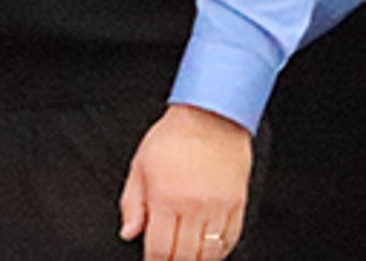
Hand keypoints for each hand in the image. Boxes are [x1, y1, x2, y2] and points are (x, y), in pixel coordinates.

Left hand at [119, 104, 249, 260]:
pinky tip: (209, 250)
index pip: (158, 248)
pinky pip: (231, 240)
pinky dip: (220, 251)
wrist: (210, 118)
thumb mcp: (140, 165)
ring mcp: (217, 208)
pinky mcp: (237, 206)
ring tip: (187, 257)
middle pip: (184, 256)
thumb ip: (131, 203)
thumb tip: (128, 232)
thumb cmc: (172, 138)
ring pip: (209, 254)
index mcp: (164, 198)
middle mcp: (192, 207)